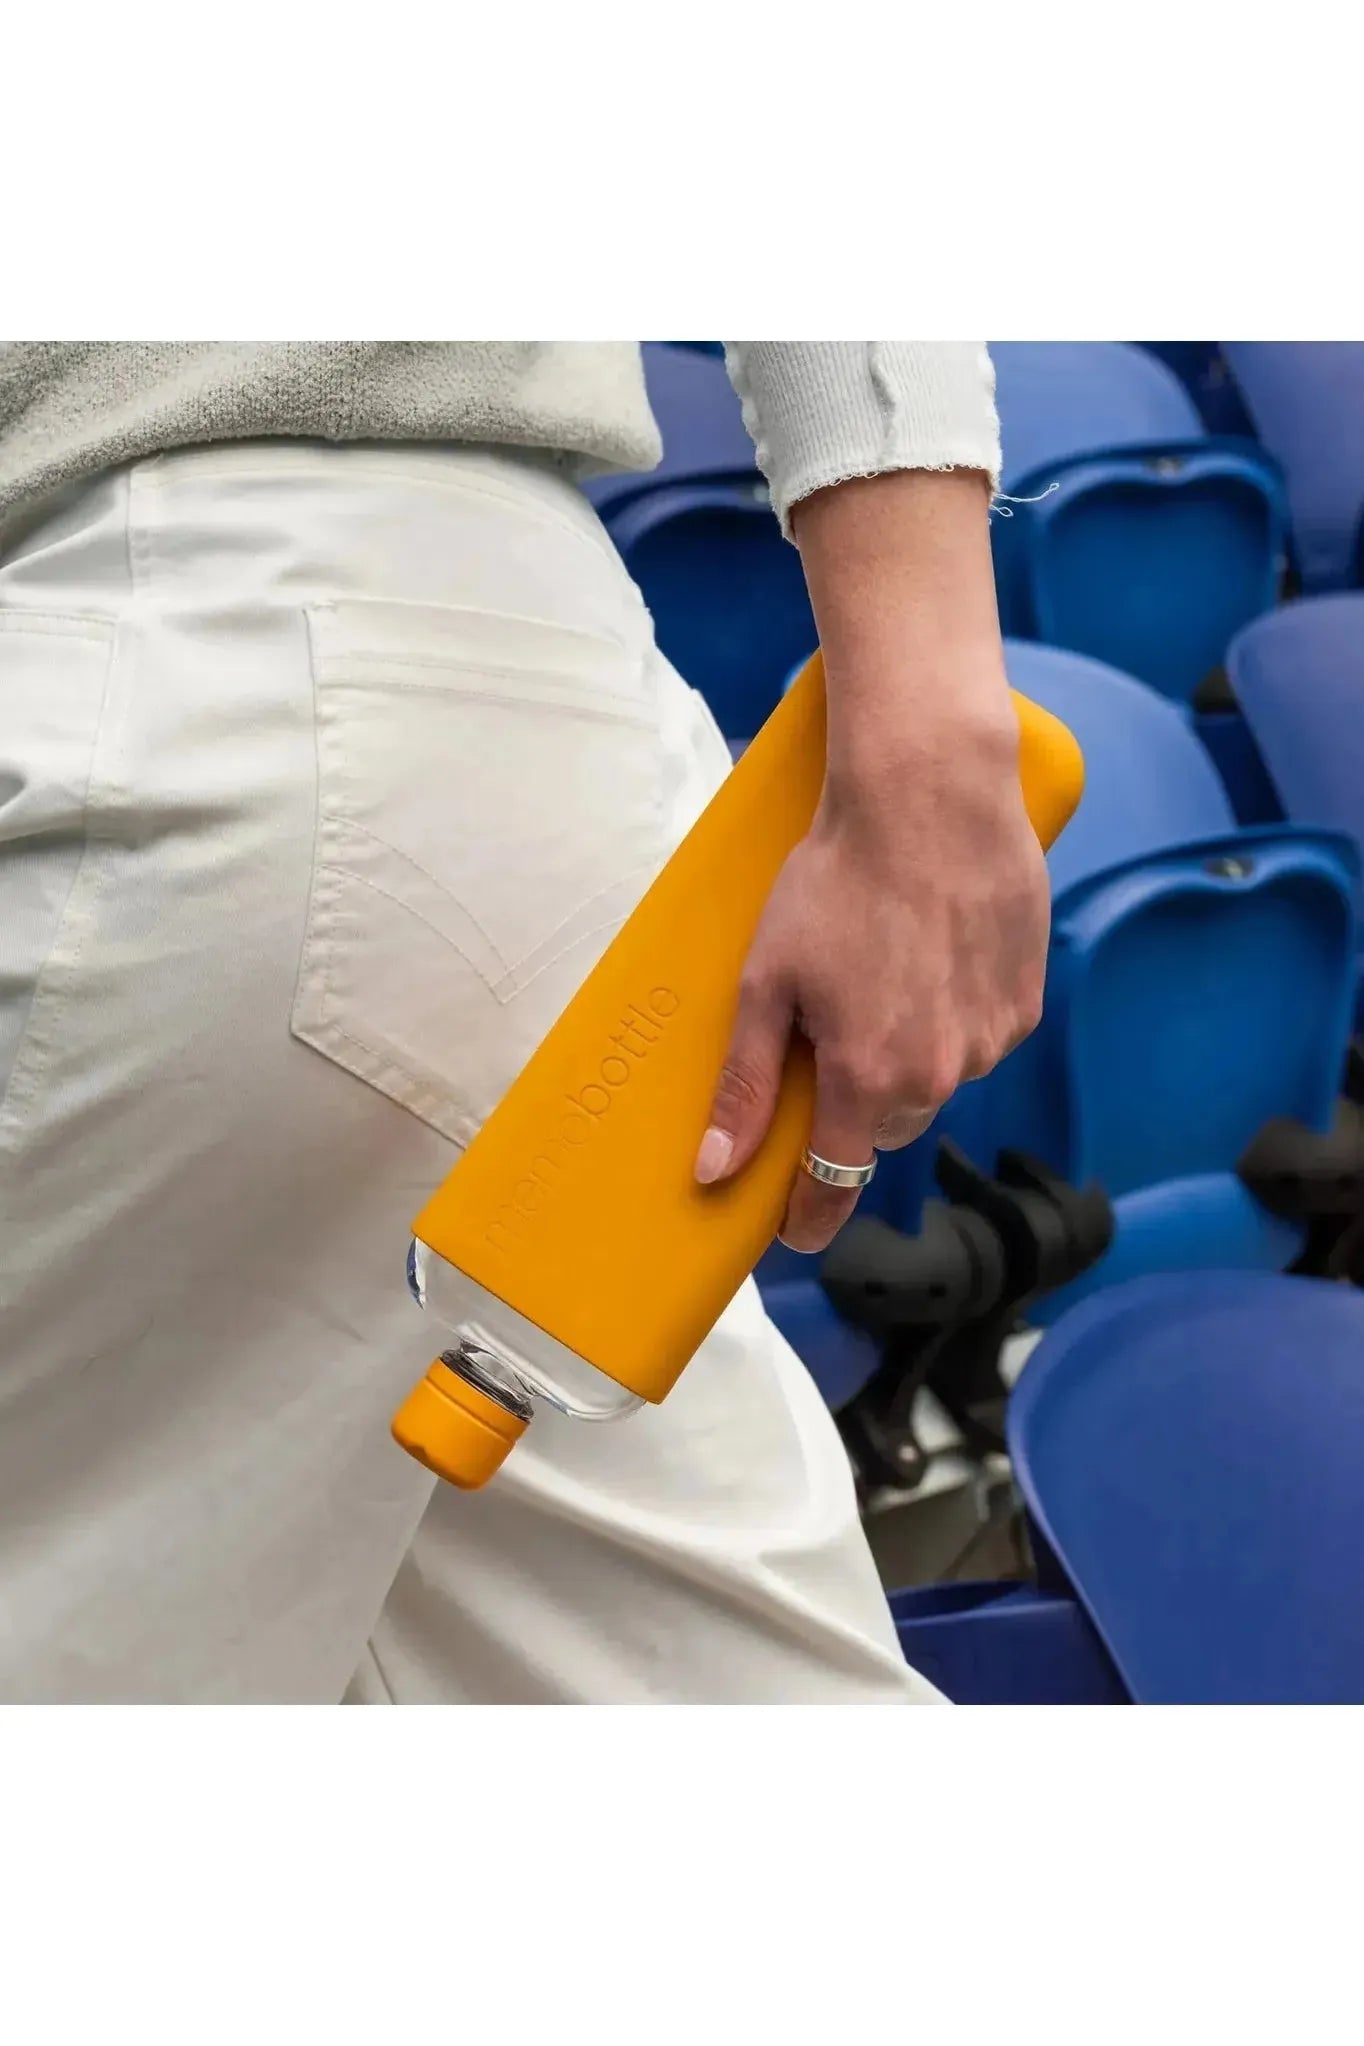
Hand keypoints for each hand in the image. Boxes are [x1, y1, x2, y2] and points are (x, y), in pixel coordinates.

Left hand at [693, 466, 1049, 1251]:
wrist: (929, 797)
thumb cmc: (835, 879)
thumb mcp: (765, 982)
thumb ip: (745, 1085)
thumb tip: (716, 1169)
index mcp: (868, 1079)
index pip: (837, 1182)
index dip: (811, 1214)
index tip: (792, 1231)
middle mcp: (939, 1075)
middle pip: (885, 1126)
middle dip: (853, 1102)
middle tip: (827, 1036)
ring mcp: (990, 1039)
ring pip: (936, 1079)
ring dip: (907, 1054)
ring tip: (882, 975)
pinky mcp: (1024, 1000)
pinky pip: (979, 1037)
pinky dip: (952, 1016)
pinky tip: (929, 959)